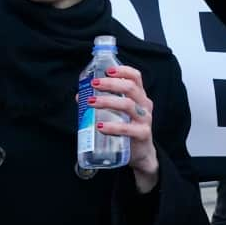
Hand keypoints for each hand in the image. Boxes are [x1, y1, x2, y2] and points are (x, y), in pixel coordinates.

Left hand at [89, 65, 158, 191]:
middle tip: (94, 84)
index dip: (123, 70)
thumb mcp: (119, 113)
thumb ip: (103, 103)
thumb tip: (80, 95)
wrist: (141, 154)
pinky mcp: (142, 134)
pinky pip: (127, 129)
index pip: (136, 77)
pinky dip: (112, 127)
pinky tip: (99, 126)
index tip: (107, 70)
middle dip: (111, 84)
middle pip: (131, 88)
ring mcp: (145, 120)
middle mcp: (144, 105)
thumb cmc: (127, 129)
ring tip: (91, 102)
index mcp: (139, 96)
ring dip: (108, 101)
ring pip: (128, 105)